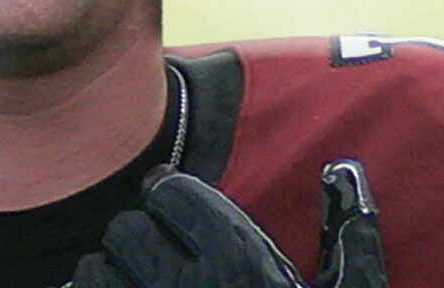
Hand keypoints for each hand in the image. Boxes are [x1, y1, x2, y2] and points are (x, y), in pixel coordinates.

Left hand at [68, 159, 388, 287]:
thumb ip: (351, 235)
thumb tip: (341, 168)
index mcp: (240, 264)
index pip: (171, 192)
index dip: (175, 202)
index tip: (182, 220)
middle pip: (125, 228)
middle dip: (142, 240)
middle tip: (164, 264)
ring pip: (92, 271)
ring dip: (111, 279)